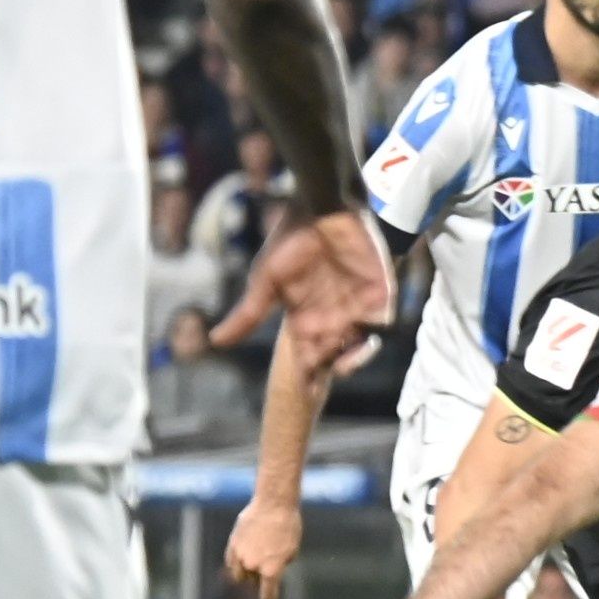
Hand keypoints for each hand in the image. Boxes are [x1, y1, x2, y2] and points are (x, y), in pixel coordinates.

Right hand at [219, 208, 394, 381]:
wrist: (322, 207)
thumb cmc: (290, 240)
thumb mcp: (265, 280)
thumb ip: (248, 314)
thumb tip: (213, 341)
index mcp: (305, 320)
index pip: (307, 358)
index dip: (306, 376)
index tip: (302, 391)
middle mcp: (332, 319)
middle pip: (335, 358)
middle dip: (328, 369)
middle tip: (320, 374)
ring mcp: (357, 307)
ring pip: (361, 347)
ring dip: (353, 357)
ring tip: (340, 357)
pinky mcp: (380, 293)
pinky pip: (384, 324)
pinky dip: (376, 334)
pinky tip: (362, 335)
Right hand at [222, 490, 302, 598]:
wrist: (274, 504)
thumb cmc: (289, 527)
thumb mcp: (291, 551)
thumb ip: (279, 566)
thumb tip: (267, 574)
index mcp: (271, 570)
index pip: (268, 595)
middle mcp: (254, 566)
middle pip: (254, 582)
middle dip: (259, 579)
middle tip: (266, 567)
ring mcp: (241, 555)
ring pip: (240, 575)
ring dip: (246, 573)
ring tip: (255, 562)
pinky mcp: (232, 545)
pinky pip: (231, 562)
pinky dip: (237, 563)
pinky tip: (242, 559)